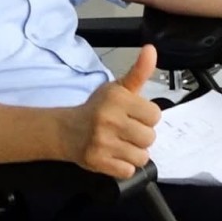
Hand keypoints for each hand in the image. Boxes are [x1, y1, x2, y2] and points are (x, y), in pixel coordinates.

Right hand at [62, 45, 162, 178]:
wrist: (66, 130)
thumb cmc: (97, 109)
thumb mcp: (118, 88)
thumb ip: (139, 71)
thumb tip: (151, 49)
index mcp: (117, 98)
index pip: (155, 115)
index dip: (146, 117)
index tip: (134, 116)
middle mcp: (109, 119)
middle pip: (150, 137)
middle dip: (141, 136)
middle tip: (126, 131)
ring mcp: (102, 142)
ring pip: (142, 156)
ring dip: (134, 152)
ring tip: (121, 144)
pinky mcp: (98, 162)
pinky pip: (128, 170)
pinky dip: (124, 166)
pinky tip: (114, 155)